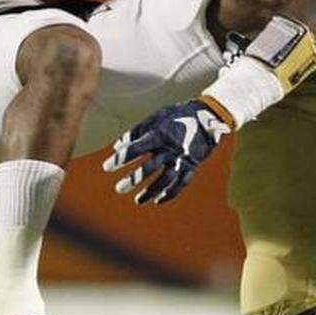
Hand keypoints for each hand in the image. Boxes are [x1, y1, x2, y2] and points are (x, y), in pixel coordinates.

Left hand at [103, 99, 232, 204]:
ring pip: (164, 180)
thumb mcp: (157, 116)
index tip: (106, 167)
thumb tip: (117, 146)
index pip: (135, 149)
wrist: (209, 114)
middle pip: (149, 169)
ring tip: (137, 201)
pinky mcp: (192, 165)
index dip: (120, 159)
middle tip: (119, 189)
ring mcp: (182, 158)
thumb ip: (136, 131)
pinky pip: (181, 184)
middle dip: (133, 180)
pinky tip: (158, 200)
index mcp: (160, 134)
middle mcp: (171, 148)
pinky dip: (169, 194)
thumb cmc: (177, 114)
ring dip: (150, 192)